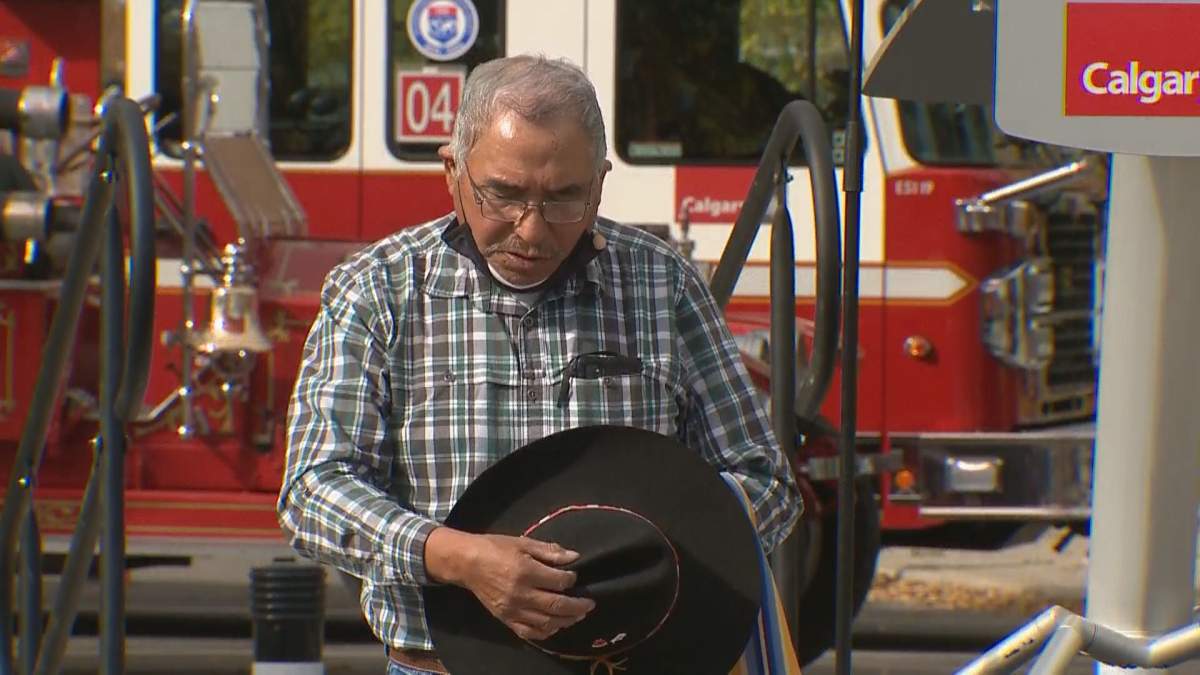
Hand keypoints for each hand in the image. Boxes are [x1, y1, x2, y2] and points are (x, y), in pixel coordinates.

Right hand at [425, 528, 595, 640]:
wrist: (468, 563)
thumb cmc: (495, 548)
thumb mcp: (523, 542)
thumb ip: (549, 551)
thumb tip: (573, 557)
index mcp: (525, 571)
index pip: (558, 581)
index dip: (571, 579)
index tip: (575, 576)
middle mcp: (520, 594)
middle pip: (556, 606)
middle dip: (577, 605)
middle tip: (590, 603)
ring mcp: (512, 609)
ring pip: (546, 622)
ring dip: (566, 621)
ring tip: (578, 615)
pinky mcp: (505, 619)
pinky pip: (529, 632)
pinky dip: (545, 632)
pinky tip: (555, 626)